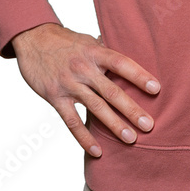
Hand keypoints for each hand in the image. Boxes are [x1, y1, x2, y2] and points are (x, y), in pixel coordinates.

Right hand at [11, 23, 160, 157]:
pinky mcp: (55, 97)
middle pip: (111, 91)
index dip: (139, 76)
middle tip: (150, 125)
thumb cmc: (65, 40)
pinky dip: (84, 138)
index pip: (121, 63)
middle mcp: (84, 68)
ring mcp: (69, 84)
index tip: (156, 89)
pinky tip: (98, 151)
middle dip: (132, 109)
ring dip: (114, 125)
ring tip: (131, 139)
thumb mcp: (87, 41)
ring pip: (95, 108)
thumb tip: (130, 55)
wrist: (33, 39)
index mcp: (95, 52)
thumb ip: (105, 52)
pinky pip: (72, 121)